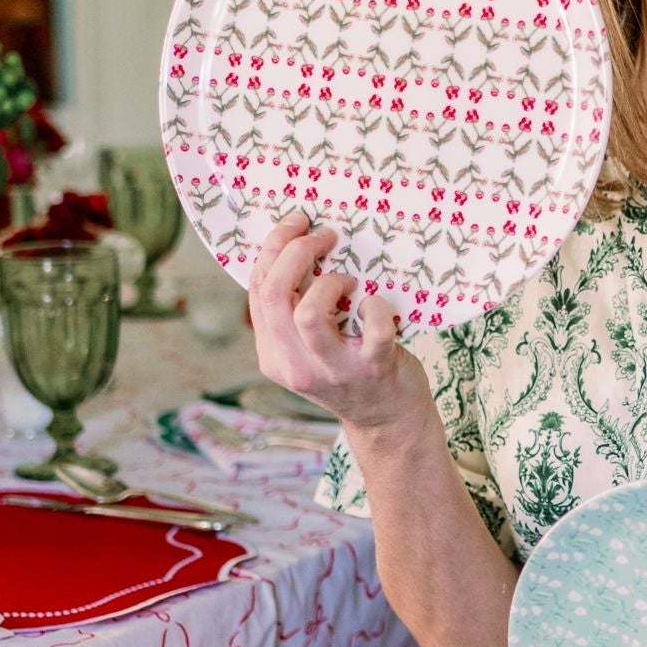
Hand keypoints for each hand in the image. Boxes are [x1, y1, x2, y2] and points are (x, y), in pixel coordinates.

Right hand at [246, 216, 428, 434]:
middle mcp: (296, 365)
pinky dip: (376, 308)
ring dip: (329, 283)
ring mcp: (334, 370)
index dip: (274, 247)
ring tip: (349, 281)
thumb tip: (293, 247)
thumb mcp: (308, 350)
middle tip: (323, 236)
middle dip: (295, 250)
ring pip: (308, 314)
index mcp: (273, 355)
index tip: (297, 224)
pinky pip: (373, 331)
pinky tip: (376, 304)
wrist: (388, 422)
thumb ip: (294, 314)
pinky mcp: (374, 369)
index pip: (257, 290)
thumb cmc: (351, 371)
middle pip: (274, 294)